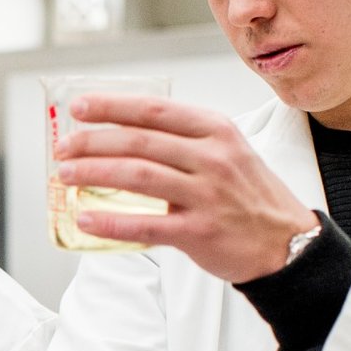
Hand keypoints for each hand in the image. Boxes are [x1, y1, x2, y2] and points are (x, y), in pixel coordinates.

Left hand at [55, 93, 317, 282]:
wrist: (287, 243)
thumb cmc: (248, 195)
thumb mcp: (228, 151)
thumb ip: (184, 140)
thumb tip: (123, 135)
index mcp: (216, 131)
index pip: (154, 110)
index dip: (111, 106)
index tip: (79, 108)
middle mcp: (212, 157)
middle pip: (139, 141)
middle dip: (93, 142)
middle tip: (63, 148)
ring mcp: (207, 195)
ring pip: (138, 176)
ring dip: (94, 173)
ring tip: (66, 175)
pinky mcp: (200, 232)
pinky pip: (146, 225)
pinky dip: (111, 222)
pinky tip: (85, 219)